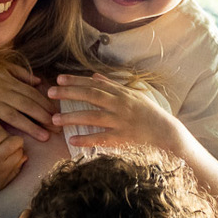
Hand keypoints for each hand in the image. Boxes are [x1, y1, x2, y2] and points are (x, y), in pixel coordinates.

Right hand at [0, 61, 56, 141]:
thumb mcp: (4, 66)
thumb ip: (22, 74)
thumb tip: (39, 82)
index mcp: (10, 81)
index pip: (33, 94)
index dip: (46, 105)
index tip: (58, 114)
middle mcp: (2, 92)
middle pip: (27, 106)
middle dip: (44, 117)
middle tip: (58, 128)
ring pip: (14, 116)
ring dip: (30, 127)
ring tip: (44, 136)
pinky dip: (1, 133)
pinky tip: (12, 142)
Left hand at [0, 126, 25, 195]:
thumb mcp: (4, 182)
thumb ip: (16, 169)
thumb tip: (25, 155)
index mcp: (2, 168)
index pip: (19, 153)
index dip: (20, 151)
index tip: (17, 153)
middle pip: (12, 142)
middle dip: (17, 141)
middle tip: (13, 144)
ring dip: (4, 134)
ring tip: (3, 139)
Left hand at [48, 73, 178, 149]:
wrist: (167, 133)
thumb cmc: (149, 114)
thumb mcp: (133, 95)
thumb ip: (112, 86)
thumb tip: (94, 76)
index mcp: (121, 94)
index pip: (94, 84)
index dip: (76, 81)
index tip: (59, 79)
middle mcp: (120, 105)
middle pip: (90, 96)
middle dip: (69, 93)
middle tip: (50, 93)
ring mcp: (121, 121)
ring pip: (93, 117)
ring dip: (72, 117)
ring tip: (55, 119)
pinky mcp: (123, 138)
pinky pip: (101, 138)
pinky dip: (86, 139)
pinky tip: (72, 140)